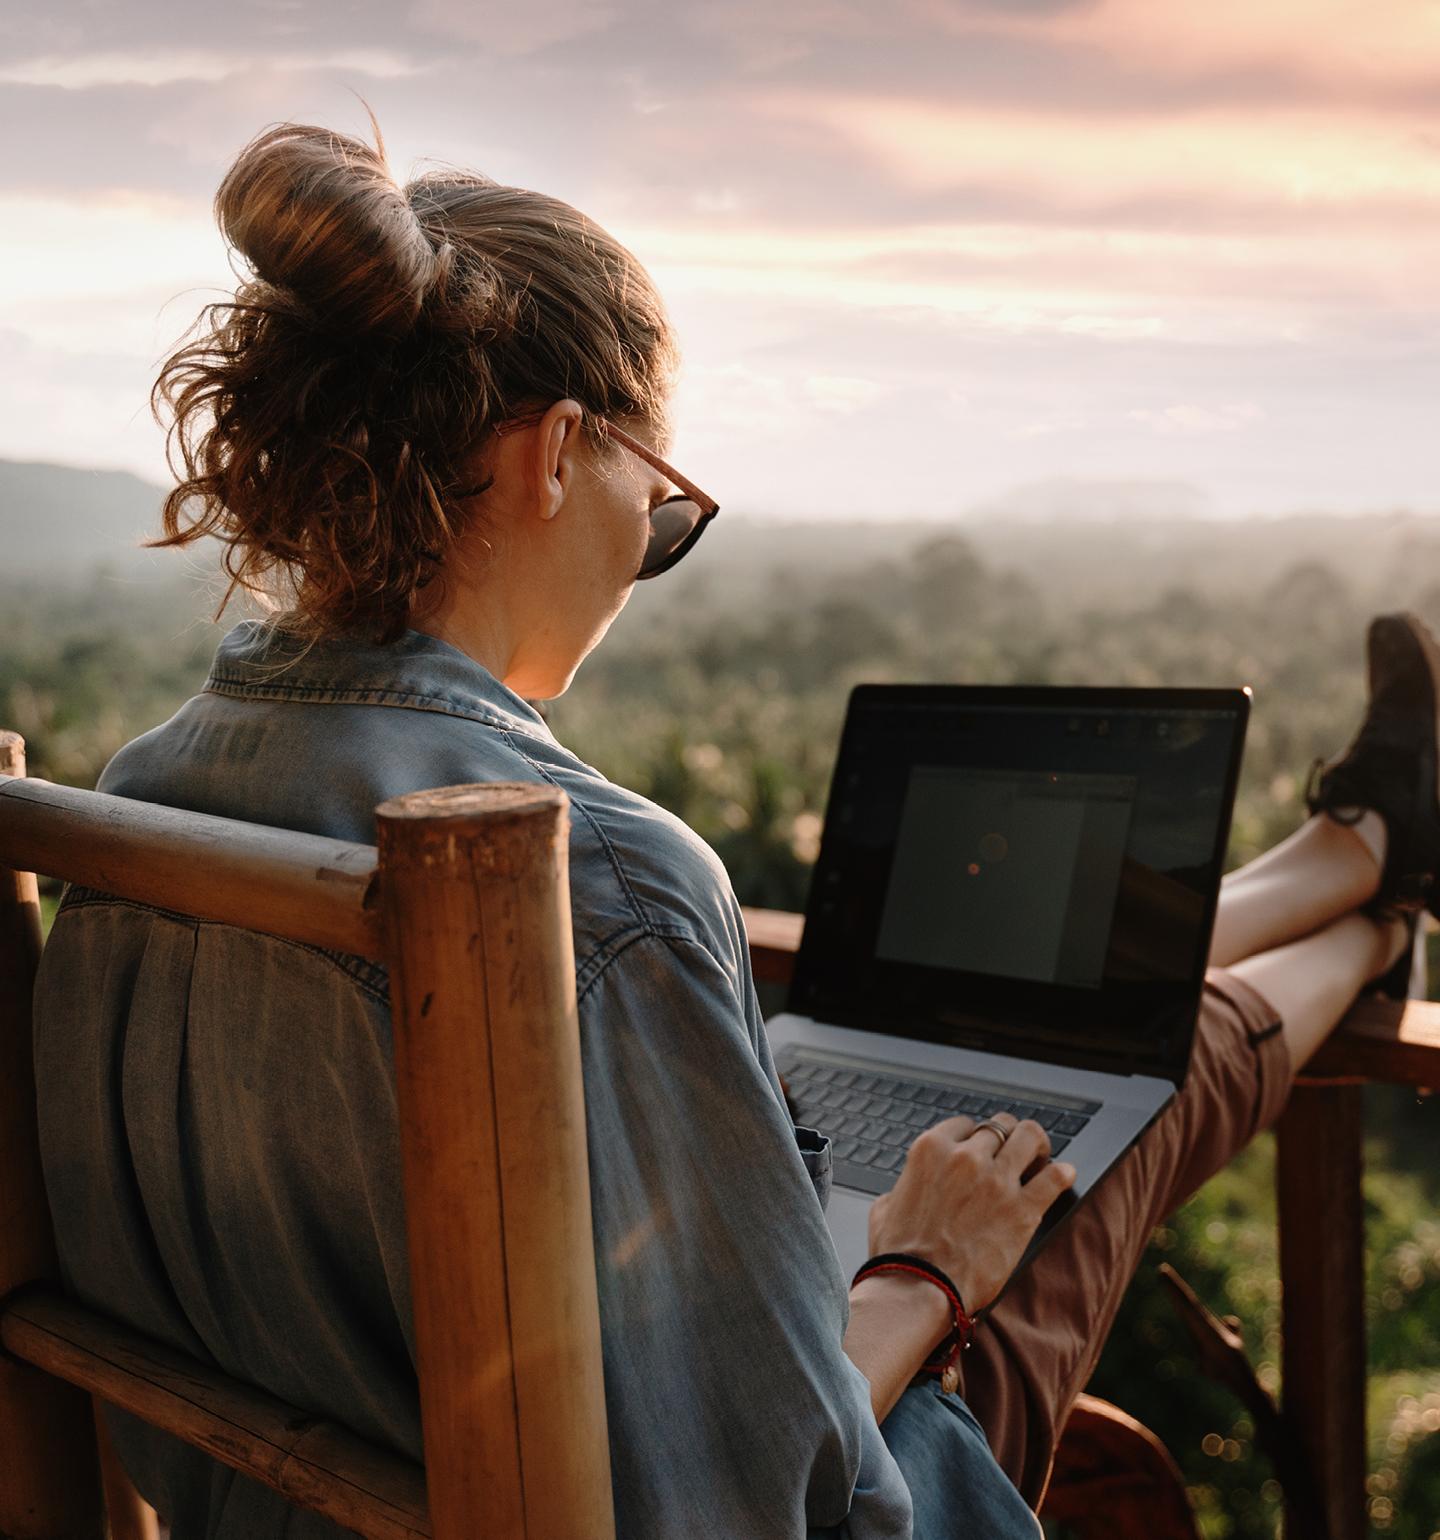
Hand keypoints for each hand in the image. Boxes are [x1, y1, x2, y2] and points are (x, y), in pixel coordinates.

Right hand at [865, 1113, 1076, 1312]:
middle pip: (1000, 1125)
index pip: (964, 1124)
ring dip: (1037, 1145)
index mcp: (930, 1150)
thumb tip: (911, 1188)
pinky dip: (1062, 1173)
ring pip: (1031, 1137)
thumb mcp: (886, 1205)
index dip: (974, 1137)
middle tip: (1014, 1151)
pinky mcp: (1022, 1210)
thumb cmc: (899, 1254)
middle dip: (1008, 1136)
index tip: (981, 1150)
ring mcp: (996, 1181)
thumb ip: (905, 1185)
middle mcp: (965, 1157)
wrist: (919, 1288)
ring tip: (1040, 1157)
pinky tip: (1064, 1175)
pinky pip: (1054, 1178)